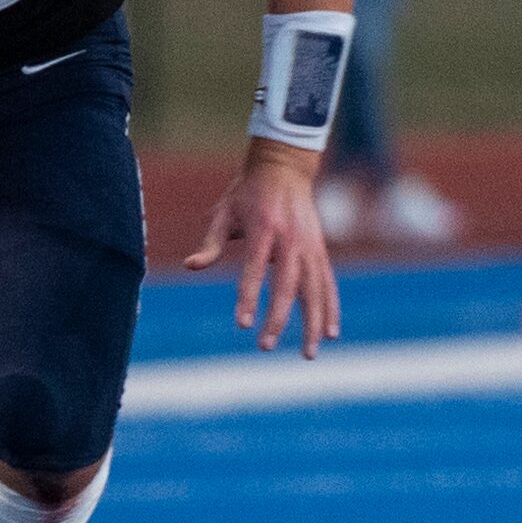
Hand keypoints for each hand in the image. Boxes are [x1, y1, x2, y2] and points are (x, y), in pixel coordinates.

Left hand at [186, 139, 339, 355]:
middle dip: (277, 318)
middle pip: (287, 286)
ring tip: (307, 354)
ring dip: (312, 323)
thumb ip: (210, 243)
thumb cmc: (246, 194)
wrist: (285, 168)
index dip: (248, 298)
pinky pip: (328, 284)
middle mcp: (291, 240)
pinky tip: (330, 333)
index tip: (243, 324)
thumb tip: (190, 265)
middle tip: (265, 346)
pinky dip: (331, 308)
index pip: (253, 270)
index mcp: (263, 230)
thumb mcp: (223, 212)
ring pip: (315, 290)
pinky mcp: (320, 251)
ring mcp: (310, 246)